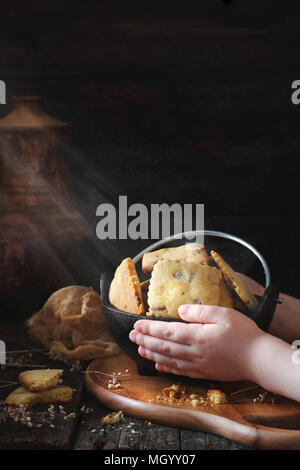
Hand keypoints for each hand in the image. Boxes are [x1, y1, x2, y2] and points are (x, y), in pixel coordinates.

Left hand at [129, 304, 265, 381]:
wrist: (259, 359)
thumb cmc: (244, 333)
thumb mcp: (224, 314)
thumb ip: (200, 312)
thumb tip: (180, 311)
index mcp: (197, 336)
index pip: (166, 332)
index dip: (149, 329)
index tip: (136, 325)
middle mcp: (194, 352)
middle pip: (163, 347)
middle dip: (145, 341)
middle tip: (131, 336)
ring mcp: (199, 365)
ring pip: (169, 360)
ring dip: (151, 355)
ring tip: (139, 349)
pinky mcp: (204, 373)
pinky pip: (180, 371)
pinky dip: (167, 368)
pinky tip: (159, 366)